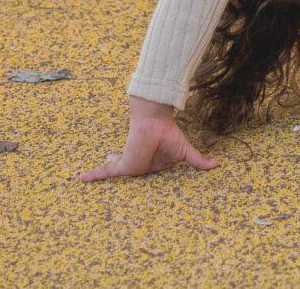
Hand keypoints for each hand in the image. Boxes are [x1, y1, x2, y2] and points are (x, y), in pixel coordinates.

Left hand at [79, 98, 215, 180]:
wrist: (155, 120)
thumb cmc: (168, 133)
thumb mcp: (184, 152)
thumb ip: (197, 161)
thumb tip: (218, 165)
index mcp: (153, 162)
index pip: (144, 171)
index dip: (138, 172)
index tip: (133, 170)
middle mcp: (140, 163)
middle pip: (129, 173)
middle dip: (118, 169)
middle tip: (112, 164)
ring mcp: (130, 164)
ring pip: (116, 174)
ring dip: (104, 172)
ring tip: (88, 177)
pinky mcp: (123, 165)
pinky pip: (106, 173)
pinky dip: (94, 175)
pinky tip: (81, 179)